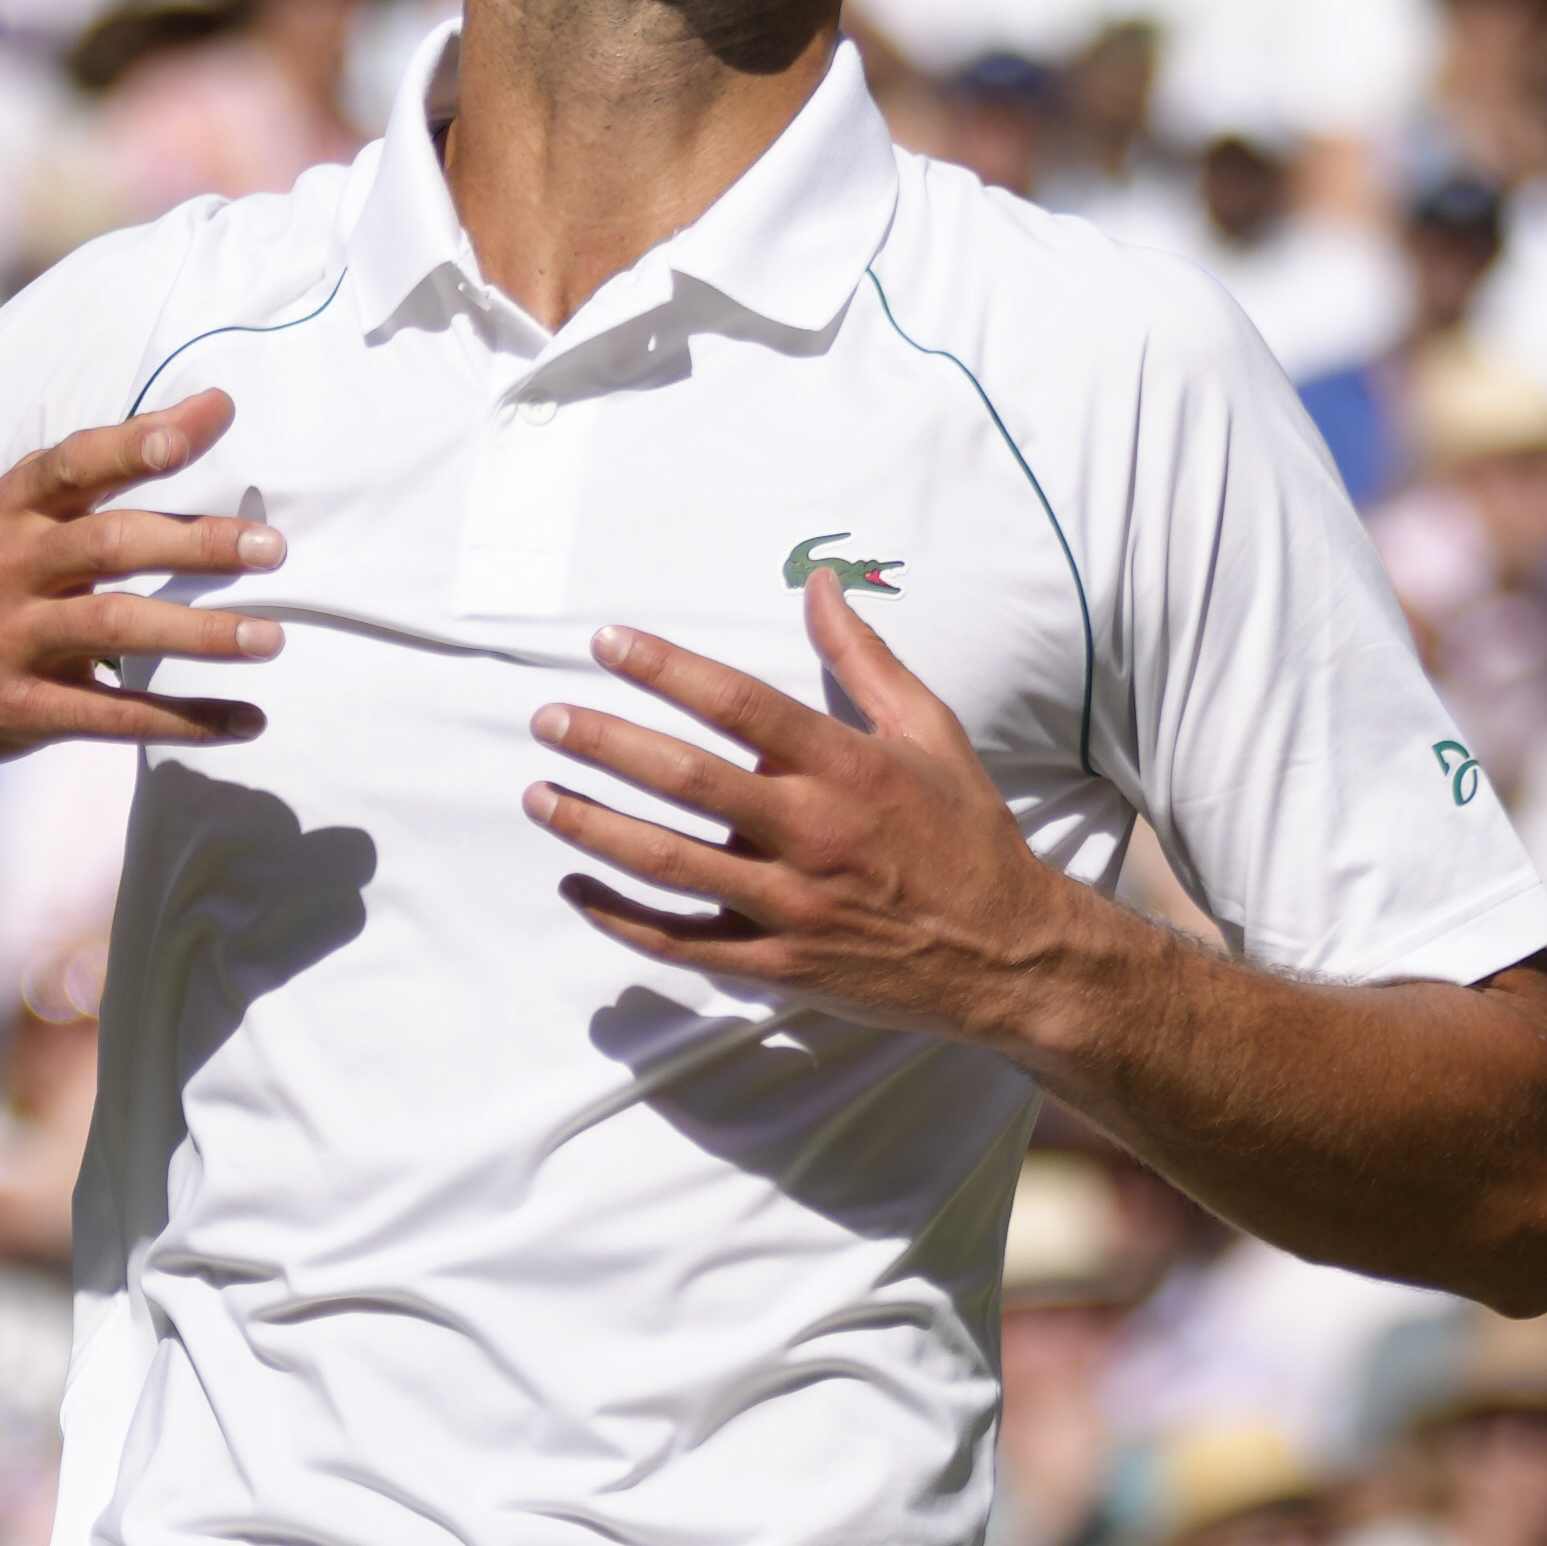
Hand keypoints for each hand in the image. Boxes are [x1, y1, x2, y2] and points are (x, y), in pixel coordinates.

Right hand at [0, 388, 284, 770]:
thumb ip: (79, 495)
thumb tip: (195, 422)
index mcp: (3, 513)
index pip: (74, 462)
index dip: (140, 438)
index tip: (211, 415)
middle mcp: (5, 569)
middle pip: (110, 545)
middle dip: (195, 543)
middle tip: (273, 546)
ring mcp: (7, 641)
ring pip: (116, 629)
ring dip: (201, 634)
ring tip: (272, 639)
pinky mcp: (15, 710)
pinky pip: (111, 716)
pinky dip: (185, 720)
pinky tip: (245, 720)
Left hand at [525, 573, 1092, 1050]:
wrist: (1007, 956)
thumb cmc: (965, 833)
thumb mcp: (930, 731)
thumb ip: (864, 657)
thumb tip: (821, 581)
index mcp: (849, 768)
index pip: (740, 704)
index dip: (667, 668)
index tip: (608, 642)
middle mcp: (814, 834)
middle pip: (688, 780)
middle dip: (607, 745)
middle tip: (548, 719)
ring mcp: (792, 906)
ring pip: (671, 864)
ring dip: (594, 828)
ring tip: (539, 795)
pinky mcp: (778, 964)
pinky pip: (682, 942)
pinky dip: (621, 918)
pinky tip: (577, 888)